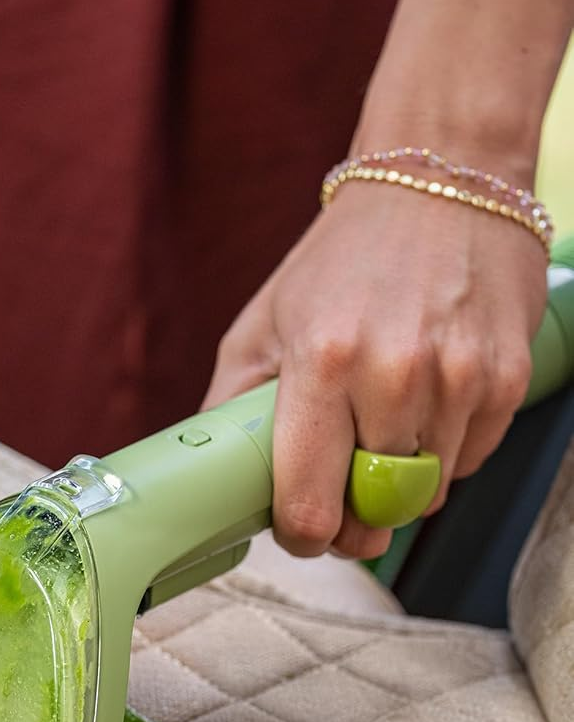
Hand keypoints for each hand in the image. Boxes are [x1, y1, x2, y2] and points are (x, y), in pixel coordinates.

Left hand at [202, 183, 546, 559]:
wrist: (439, 185)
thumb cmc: (340, 261)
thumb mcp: (261, 325)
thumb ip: (230, 406)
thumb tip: (212, 477)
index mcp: (320, 364)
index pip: (310, 501)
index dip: (303, 535)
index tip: (302, 533)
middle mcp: (393, 375)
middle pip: (373, 506)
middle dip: (354, 514)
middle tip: (340, 491)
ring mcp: (459, 378)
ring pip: (427, 490)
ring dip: (401, 478)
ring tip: (382, 424)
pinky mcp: (508, 378)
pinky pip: (470, 460)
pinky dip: (445, 450)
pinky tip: (425, 405)